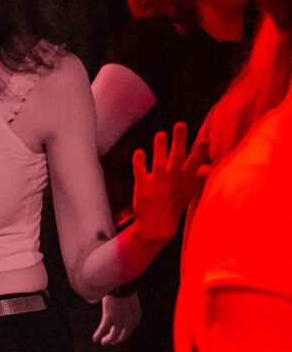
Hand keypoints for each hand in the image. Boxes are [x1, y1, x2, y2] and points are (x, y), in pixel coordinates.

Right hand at [93, 292, 141, 344]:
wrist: (121, 282)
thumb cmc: (125, 287)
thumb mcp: (129, 299)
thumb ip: (126, 306)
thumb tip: (120, 308)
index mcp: (136, 317)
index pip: (130, 330)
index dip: (123, 333)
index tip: (117, 333)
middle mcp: (130, 322)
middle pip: (123, 336)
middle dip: (116, 339)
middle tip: (111, 341)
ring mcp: (120, 321)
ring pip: (113, 336)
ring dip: (107, 340)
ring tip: (103, 342)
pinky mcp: (110, 319)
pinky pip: (102, 330)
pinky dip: (98, 336)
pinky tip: (95, 339)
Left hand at [132, 122, 209, 244]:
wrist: (157, 227)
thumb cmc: (174, 203)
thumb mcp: (189, 189)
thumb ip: (199, 175)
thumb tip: (212, 166)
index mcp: (185, 178)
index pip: (195, 161)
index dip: (200, 150)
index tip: (206, 138)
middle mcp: (173, 178)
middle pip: (177, 156)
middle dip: (179, 140)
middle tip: (180, 124)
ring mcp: (158, 183)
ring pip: (159, 162)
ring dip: (160, 148)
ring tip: (160, 134)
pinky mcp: (143, 187)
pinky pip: (140, 172)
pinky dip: (139, 163)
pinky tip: (138, 152)